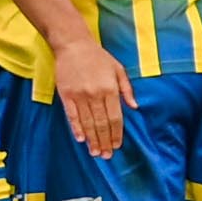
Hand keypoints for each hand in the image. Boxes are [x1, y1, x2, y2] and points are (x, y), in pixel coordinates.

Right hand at [49, 33, 129, 153]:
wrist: (73, 44)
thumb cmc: (98, 57)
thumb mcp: (118, 69)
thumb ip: (127, 90)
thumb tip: (135, 108)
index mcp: (110, 89)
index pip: (115, 117)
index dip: (116, 134)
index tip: (116, 145)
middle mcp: (95, 94)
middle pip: (101, 124)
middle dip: (104, 141)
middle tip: (106, 155)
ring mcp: (79, 95)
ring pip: (87, 123)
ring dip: (92, 140)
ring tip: (95, 153)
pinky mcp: (66, 95)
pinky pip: (72, 115)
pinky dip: (76, 128)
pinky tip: (81, 139)